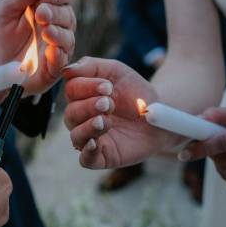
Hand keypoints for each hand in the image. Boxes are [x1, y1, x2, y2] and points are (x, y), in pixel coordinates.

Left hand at [0, 0, 75, 94]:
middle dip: (55, 13)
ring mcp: (58, 47)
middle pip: (68, 15)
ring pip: (68, 37)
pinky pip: (62, 61)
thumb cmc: (1, 33)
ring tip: (46, 31)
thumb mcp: (7, 7)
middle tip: (41, 14)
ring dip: (58, 33)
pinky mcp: (53, 68)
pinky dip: (58, 56)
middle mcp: (58, 25)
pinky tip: (51, 51)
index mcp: (48, 6)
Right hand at [62, 57, 180, 168]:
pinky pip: (85, 160)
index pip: (71, 90)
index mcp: (81, 96)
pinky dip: (87, 152)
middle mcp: (82, 118)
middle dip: (89, 106)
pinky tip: (95, 143)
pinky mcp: (102, 157)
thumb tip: (66, 70)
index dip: (86, 87)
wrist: (159, 114)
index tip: (108, 86)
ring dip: (89, 127)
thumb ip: (91, 66)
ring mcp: (91, 138)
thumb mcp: (115, 71)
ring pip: (76, 136)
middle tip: (110, 103)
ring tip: (106, 120)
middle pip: (71, 113)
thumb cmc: (135, 92)